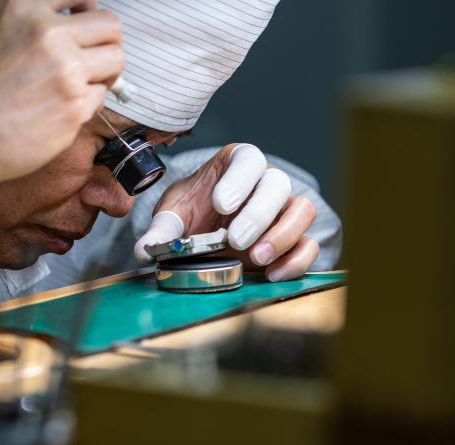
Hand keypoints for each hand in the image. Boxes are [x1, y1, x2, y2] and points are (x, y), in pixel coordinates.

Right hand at [0, 0, 123, 228]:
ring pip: (116, 60)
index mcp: (23, 7)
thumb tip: (77, 16)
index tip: (84, 30)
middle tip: (93, 60)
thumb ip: (31, 21)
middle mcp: (47, 33)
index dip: (87, 15)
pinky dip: (89, 101)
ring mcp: (65, 69)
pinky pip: (102, 95)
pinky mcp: (76, 105)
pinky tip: (62, 108)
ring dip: (105, 72)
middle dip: (106, 42)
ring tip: (80, 84)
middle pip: (110, 26)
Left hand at [135, 144, 319, 281]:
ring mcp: (285, 210)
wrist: (209, 233)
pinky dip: (296, 260)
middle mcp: (267, 182)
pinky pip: (308, 244)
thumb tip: (145, 250)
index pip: (248, 159)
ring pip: (302, 210)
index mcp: (238, 164)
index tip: (220, 204)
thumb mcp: (174, 216)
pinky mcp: (295, 239)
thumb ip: (163, 229)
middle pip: (278, 185)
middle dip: (259, 214)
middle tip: (236, 240)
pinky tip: (272, 274)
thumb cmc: (196, 213)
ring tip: (256, 257)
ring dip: (282, 235)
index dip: (239, 179)